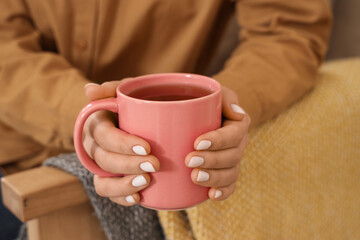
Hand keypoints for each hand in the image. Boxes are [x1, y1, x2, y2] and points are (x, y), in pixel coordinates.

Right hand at [83, 80, 159, 205]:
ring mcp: (100, 165)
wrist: (135, 119)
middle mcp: (94, 146)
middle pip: (105, 160)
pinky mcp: (109, 179)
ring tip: (147, 181)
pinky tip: (139, 198)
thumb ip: (111, 89)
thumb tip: (89, 90)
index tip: (146, 147)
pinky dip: (121, 198)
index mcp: (96, 123)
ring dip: (124, 185)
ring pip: (102, 181)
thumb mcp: (125, 91)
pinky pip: (108, 193)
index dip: (122, 144)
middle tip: (154, 164)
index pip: (104, 135)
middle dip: (129, 165)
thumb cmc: (130, 104)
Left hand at [185, 86, 249, 200]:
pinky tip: (210, 195)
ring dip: (215, 177)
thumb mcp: (213, 91)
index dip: (219, 140)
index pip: (235, 133)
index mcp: (237, 124)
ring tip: (195, 177)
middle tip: (189, 160)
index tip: (197, 143)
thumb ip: (224, 96)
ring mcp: (231, 160)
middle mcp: (238, 144)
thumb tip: (237, 114)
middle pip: (232, 156)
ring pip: (231, 173)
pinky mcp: (223, 173)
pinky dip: (223, 192)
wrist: (197, 114)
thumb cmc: (203, 101)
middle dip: (212, 160)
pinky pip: (230, 186)